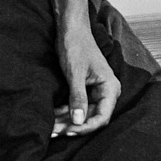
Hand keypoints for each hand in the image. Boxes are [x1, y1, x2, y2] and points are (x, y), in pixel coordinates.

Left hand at [51, 22, 120, 137]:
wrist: (70, 29)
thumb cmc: (76, 46)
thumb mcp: (75, 74)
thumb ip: (78, 98)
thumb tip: (78, 121)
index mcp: (110, 88)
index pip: (102, 117)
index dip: (86, 127)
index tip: (69, 132)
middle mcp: (106, 92)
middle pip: (91, 117)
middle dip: (73, 126)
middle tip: (54, 131)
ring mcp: (95, 91)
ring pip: (83, 113)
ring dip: (67, 121)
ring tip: (50, 127)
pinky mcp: (85, 89)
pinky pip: (77, 106)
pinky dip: (65, 112)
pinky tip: (53, 117)